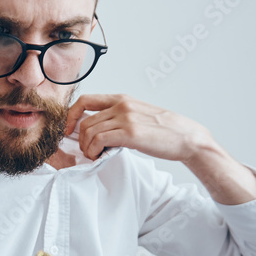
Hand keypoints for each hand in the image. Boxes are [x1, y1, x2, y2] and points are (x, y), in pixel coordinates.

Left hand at [64, 93, 212, 163]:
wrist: (186, 137)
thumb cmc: (164, 131)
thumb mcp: (138, 115)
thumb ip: (118, 117)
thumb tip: (97, 129)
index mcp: (122, 99)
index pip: (85, 100)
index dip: (71, 115)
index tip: (69, 130)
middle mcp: (122, 105)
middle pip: (85, 121)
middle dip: (80, 139)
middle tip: (87, 151)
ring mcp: (126, 118)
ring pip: (89, 131)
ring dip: (87, 148)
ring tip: (95, 156)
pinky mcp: (130, 133)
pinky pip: (98, 140)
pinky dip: (94, 151)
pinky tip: (100, 157)